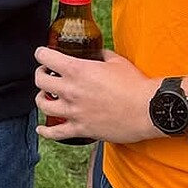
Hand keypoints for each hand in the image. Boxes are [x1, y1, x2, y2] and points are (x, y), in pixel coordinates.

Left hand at [34, 45, 157, 143]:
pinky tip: (42, 128)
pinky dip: (45, 131)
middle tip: (46, 73)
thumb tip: (97, 54)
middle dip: (41, 74)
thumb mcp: (116, 61)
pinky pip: (55, 133)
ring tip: (45, 96)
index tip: (43, 54)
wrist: (148, 110)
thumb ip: (101, 55)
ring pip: (43, 104)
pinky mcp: (81, 129)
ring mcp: (74, 111)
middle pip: (40, 81)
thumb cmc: (135, 85)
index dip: (41, 54)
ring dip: (41, 98)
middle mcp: (71, 90)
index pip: (46, 57)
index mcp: (78, 70)